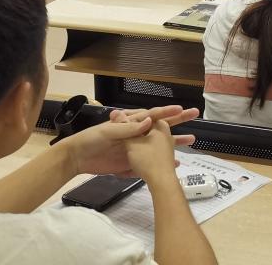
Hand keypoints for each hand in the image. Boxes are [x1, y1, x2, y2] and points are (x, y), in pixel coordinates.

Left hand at [63, 106, 197, 177]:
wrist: (76, 159)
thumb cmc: (90, 139)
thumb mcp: (108, 132)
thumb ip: (128, 128)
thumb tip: (148, 121)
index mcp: (130, 123)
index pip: (152, 115)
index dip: (167, 112)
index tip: (182, 109)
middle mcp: (136, 134)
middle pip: (161, 127)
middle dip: (178, 121)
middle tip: (195, 114)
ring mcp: (135, 149)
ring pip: (160, 145)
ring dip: (175, 142)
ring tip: (192, 140)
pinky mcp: (130, 163)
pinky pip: (150, 163)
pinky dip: (163, 163)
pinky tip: (175, 163)